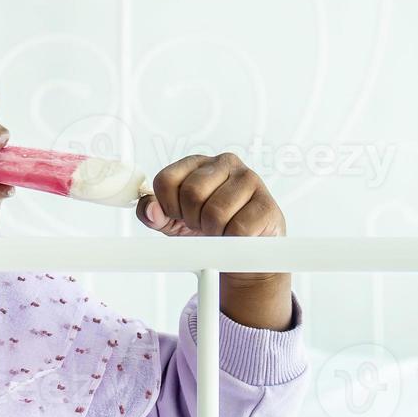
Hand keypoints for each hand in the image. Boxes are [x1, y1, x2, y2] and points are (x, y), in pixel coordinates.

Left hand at [135, 152, 292, 328]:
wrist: (242, 253)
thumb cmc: (207, 230)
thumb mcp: (172, 222)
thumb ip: (152, 213)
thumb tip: (150, 209)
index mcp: (198, 163)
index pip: (166, 180)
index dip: (168, 206)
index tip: (178, 216)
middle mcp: (225, 163)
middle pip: (191, 193)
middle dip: (191, 219)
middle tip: (201, 225)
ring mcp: (249, 180)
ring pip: (215, 212)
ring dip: (213, 231)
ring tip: (220, 229)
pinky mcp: (267, 204)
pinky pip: (238, 228)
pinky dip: (232, 240)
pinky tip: (237, 235)